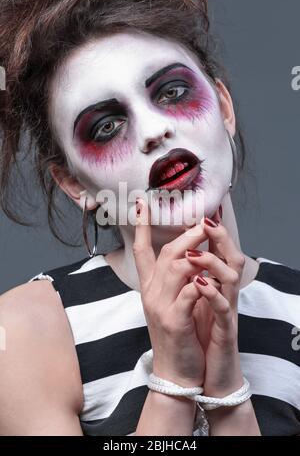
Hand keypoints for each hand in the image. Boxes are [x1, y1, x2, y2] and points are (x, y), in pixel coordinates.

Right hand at [133, 197, 210, 387]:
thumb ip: (175, 279)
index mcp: (149, 287)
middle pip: (166, 253)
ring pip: (176, 267)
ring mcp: (160, 306)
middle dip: (185, 234)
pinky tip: (211, 274)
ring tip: (210, 241)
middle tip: (203, 221)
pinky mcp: (174, 320)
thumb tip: (188, 253)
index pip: (141, 250)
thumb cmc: (177, 332)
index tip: (142, 203)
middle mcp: (151, 293)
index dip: (141, 226)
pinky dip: (202, 281)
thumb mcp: (170, 302)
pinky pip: (189, 293)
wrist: (174, 369)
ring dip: (195, 252)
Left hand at [185, 212, 245, 396]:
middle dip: (217, 236)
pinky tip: (201, 285)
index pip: (213, 250)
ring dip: (213, 262)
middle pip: (228, 256)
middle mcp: (222, 292)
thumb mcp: (186, 301)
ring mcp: (225, 309)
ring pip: (230, 277)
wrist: (202, 373)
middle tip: (203, 220)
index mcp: (212, 283)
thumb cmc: (194, 334)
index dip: (208, 230)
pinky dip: (213, 295)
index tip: (200, 209)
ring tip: (194, 252)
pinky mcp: (225, 329)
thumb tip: (178, 253)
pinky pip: (224, 308)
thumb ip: (187, 277)